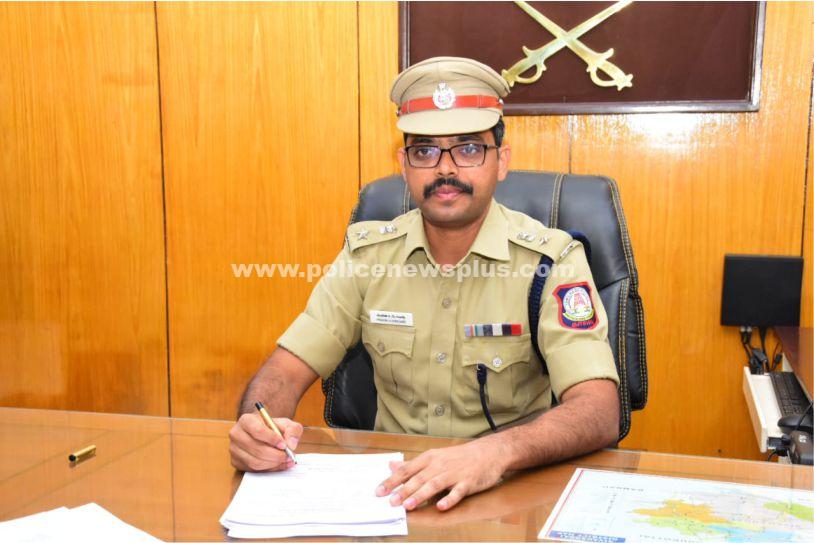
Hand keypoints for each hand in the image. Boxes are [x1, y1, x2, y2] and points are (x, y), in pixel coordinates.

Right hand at [229, 412, 302, 471]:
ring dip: (273, 463)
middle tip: (288, 456)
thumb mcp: (286, 423)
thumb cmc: (273, 427)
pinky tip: (277, 464)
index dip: (272, 439)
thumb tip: (291, 444)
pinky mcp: (236, 461)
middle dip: (276, 455)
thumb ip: (293, 430)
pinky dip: (268, 469)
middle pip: (257, 449)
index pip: (258, 431)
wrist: (262, 432)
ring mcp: (234, 449)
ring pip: (255, 461)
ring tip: (285, 460)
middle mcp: (236, 434)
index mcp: (246, 420)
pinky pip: (253, 469)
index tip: (284, 445)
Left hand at [375, 441, 507, 511]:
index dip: (392, 481)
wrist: (488, 452)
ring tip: (408, 505)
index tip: (379, 492)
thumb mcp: (434, 456)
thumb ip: (412, 464)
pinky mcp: (468, 482)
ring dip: (421, 495)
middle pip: (418, 478)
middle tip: (390, 502)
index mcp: (429, 458)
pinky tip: (441, 507)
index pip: (407, 470)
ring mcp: (454, 474)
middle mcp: (439, 465)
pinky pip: (457, 492)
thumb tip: (391, 466)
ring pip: (434, 485)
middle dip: (403, 490)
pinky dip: (449, 499)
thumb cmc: (458, 457)